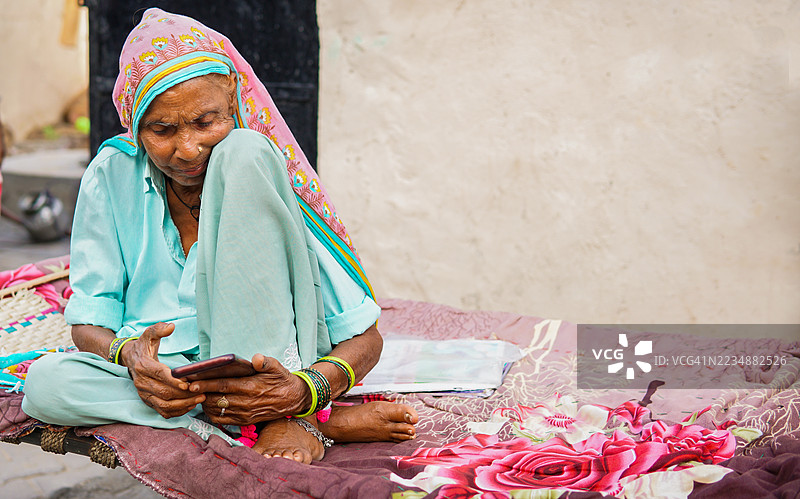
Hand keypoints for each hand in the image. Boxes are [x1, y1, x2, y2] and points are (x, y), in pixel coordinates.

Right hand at [121, 322, 205, 417]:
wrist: (130, 359)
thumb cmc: (143, 347)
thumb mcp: (149, 334)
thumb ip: (159, 329)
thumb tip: (171, 326)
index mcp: (143, 366)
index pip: (158, 375)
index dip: (172, 380)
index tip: (187, 383)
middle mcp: (141, 382)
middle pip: (164, 392)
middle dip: (183, 394)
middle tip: (201, 392)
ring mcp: (144, 394)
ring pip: (163, 404)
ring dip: (182, 405)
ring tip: (199, 399)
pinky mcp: (148, 401)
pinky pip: (162, 411)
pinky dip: (176, 412)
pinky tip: (190, 406)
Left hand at [189, 354, 310, 425]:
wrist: (293, 399)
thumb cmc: (281, 379)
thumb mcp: (277, 366)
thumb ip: (265, 362)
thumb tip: (256, 359)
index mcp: (252, 387)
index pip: (223, 386)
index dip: (205, 384)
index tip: (191, 381)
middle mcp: (246, 403)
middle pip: (216, 399)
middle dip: (200, 393)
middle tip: (186, 388)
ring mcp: (245, 414)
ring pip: (217, 410)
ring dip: (204, 403)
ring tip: (197, 394)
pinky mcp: (245, 421)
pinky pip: (223, 420)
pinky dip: (212, 413)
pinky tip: (209, 404)